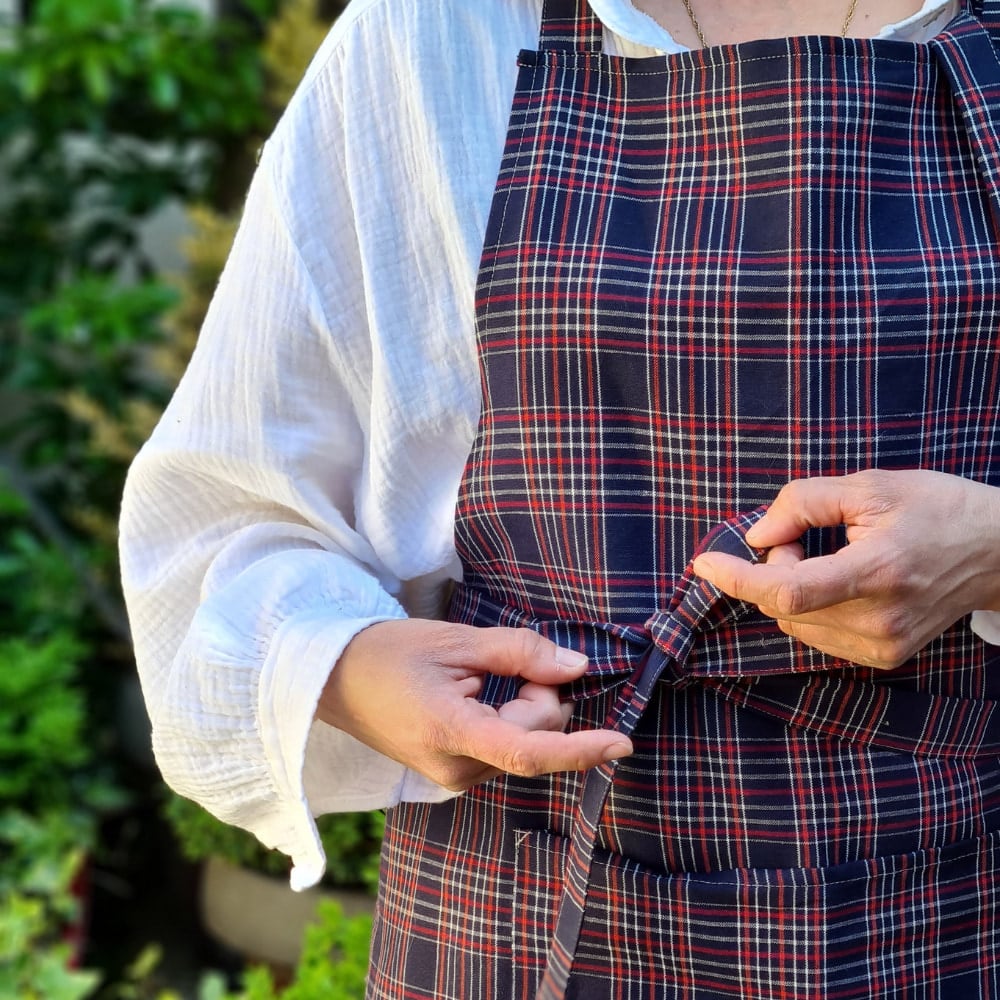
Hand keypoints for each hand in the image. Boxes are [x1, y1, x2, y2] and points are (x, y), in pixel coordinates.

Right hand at [316, 619, 632, 790]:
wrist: (334, 680)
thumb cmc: (388, 653)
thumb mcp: (455, 640)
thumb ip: (520, 653)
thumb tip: (577, 668)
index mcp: (450, 732)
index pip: (528, 751)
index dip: (580, 748)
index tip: (622, 743)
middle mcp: (455, 769)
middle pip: (535, 736)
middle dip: (538, 696)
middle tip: (500, 664)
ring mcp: (453, 779)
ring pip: (525, 745)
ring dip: (522, 709)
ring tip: (475, 681)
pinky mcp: (454, 776)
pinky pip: (507, 750)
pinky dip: (510, 720)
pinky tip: (477, 698)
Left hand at [692, 470, 999, 669]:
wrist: (996, 552)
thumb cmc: (936, 508)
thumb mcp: (870, 486)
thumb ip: (803, 503)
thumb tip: (755, 537)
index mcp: (878, 571)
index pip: (788, 590)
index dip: (737, 578)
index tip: (704, 562)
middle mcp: (880, 619)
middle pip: (783, 605)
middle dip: (774, 567)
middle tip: (802, 538)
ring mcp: (883, 645)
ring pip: (793, 623)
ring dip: (790, 589)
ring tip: (832, 558)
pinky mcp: (884, 657)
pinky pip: (815, 634)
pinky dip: (808, 608)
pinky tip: (840, 583)